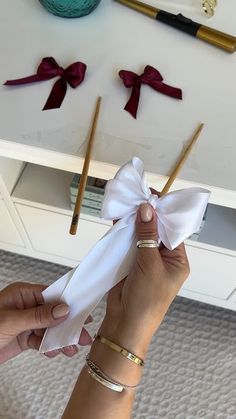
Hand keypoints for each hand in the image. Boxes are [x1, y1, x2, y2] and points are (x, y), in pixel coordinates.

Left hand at [0, 282, 92, 363]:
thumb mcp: (12, 321)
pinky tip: (55, 352)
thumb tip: (63, 309)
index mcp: (23, 293)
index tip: (83, 311)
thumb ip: (39, 316)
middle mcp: (26, 306)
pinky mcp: (24, 337)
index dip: (68, 303)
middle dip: (68, 324)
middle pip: (53, 313)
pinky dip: (49, 347)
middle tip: (84, 334)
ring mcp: (26, 322)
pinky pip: (42, 340)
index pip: (51, 295)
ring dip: (61, 338)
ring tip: (72, 348)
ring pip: (50, 328)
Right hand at [100, 198, 189, 355]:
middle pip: (156, 231)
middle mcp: (163, 258)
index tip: (152, 196)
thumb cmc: (146, 299)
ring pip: (140, 235)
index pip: (172, 231)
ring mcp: (145, 260)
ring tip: (126, 205)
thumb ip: (147, 236)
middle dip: (146, 216)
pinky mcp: (130, 263)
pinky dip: (123, 232)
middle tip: (136, 197)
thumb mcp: (150, 265)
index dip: (162, 214)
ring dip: (133, 223)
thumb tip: (147, 209)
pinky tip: (118, 219)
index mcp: (177, 260)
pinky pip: (128, 243)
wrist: (125, 324)